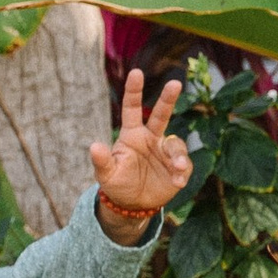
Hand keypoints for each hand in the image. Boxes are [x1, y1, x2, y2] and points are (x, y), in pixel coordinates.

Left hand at [91, 70, 191, 241]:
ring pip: (175, 144)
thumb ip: (102, 160)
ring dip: (177, 155)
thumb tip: (94, 146)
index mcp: (131, 135)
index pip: (132, 109)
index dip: (134, 91)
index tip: (136, 72)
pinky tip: (177, 182)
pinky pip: (184, 164)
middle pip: (161, 114)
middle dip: (168, 98)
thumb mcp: (106, 174)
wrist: (133, 204)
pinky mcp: (177, 167)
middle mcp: (151, 138)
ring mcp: (165, 152)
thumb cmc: (117, 183)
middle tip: (175, 83)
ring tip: (176, 169)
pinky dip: (181, 172)